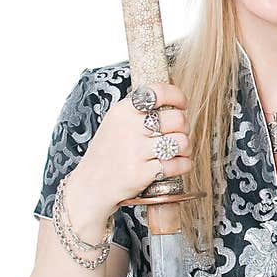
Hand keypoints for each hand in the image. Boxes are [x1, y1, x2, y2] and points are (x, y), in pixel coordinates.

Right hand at [72, 79, 194, 215]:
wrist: (91, 185)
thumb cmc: (108, 153)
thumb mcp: (115, 123)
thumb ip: (139, 111)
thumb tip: (174, 103)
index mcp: (123, 111)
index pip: (158, 92)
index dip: (177, 97)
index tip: (182, 106)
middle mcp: (129, 127)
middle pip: (177, 119)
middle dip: (184, 128)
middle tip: (178, 134)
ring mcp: (136, 151)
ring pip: (181, 141)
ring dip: (186, 147)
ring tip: (180, 151)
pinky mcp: (142, 173)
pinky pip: (177, 164)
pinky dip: (184, 165)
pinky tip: (179, 164)